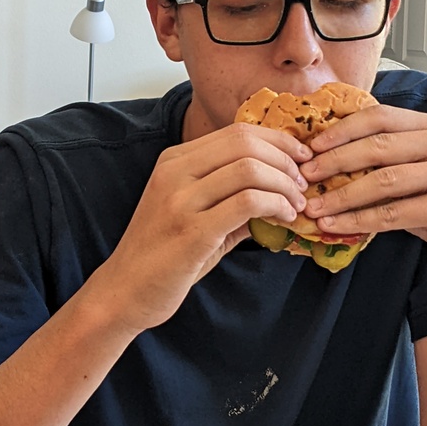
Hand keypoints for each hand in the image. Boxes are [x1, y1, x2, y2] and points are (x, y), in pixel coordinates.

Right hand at [93, 124, 311, 333]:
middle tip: (302, 184)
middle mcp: (174, 173)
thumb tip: (279, 191)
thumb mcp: (193, 214)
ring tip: (296, 205)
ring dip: (284, 185)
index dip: (277, 141)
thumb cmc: (161, 256)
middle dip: (285, 160)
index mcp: (174, 161)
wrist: (124, 293)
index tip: (300, 159)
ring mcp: (180, 201)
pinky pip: (247, 203)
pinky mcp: (192, 232)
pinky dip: (275, 206)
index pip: (236, 132)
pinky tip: (284, 218)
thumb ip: (230, 197)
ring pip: (249, 169)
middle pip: (245, 143)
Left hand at [299, 104, 426, 283]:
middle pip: (378, 145)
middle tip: (304, 176)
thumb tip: (331, 162)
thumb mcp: (426, 176)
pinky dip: (361, 220)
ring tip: (314, 208)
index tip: (311, 146)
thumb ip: (392, 162)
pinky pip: (395, 212)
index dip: (342, 130)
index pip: (381, 117)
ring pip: (383, 180)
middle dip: (335, 161)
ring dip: (342, 196)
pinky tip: (338, 226)